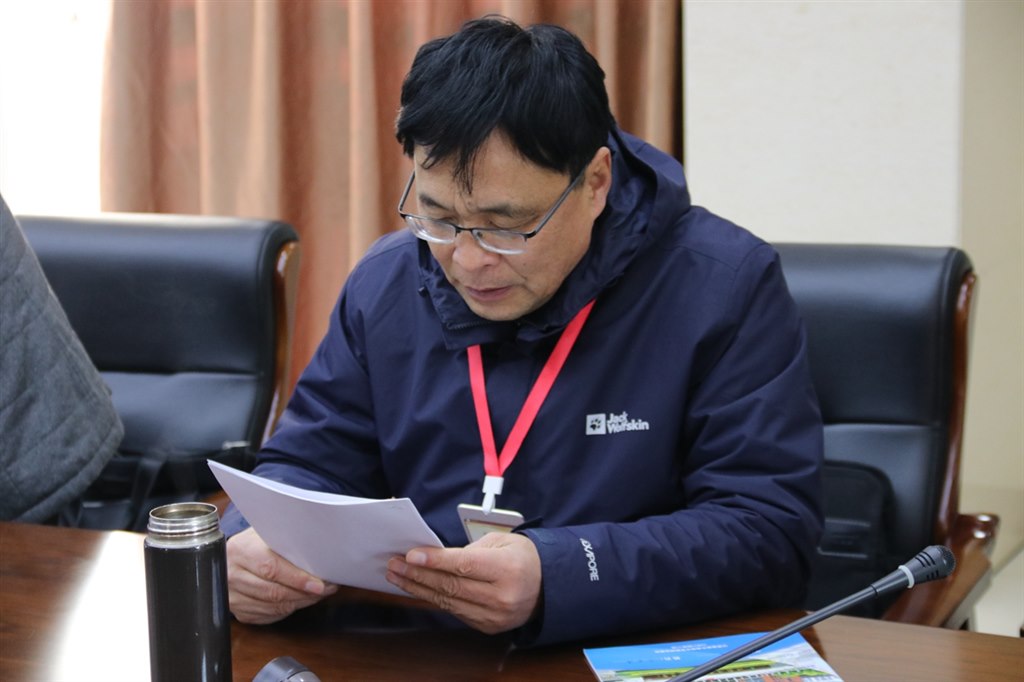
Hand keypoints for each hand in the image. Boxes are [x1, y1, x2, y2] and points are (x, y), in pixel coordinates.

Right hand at [226, 526, 337, 623]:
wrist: (233, 555)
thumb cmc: (258, 542)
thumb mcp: (268, 533)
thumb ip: (287, 542)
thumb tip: (319, 553)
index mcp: (240, 549)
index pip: (271, 568)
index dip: (297, 579)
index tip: (319, 584)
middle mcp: (231, 574)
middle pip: (273, 592)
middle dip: (304, 593)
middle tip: (325, 589)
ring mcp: (232, 596)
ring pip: (273, 607)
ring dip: (300, 602)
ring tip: (318, 594)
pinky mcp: (238, 612)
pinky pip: (269, 615)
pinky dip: (289, 609)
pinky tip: (301, 600)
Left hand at [385, 532, 541, 634]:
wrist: (548, 587)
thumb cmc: (524, 557)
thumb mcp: (503, 541)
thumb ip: (469, 550)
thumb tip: (435, 558)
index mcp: (508, 569)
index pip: (464, 566)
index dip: (435, 561)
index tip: (411, 555)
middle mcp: (501, 596)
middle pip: (451, 586)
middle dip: (419, 575)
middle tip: (395, 565)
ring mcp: (494, 616)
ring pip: (448, 602)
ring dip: (419, 589)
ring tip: (398, 576)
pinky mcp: (487, 627)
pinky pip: (454, 611)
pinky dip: (434, 598)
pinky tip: (418, 588)